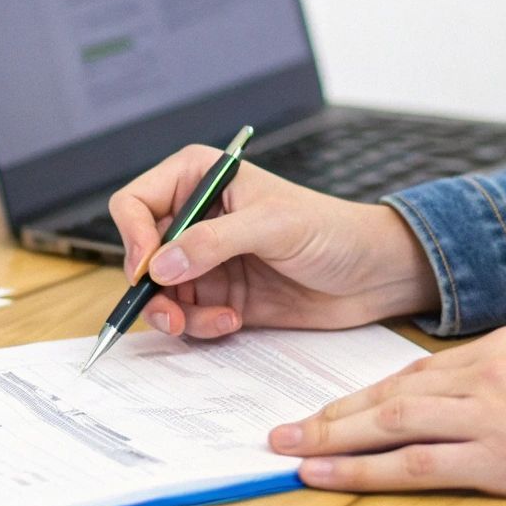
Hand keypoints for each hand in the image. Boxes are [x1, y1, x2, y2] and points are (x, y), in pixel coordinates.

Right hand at [108, 145, 438, 337]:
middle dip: (149, 287)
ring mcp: (205, 260)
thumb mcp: (274, 226)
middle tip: (168, 312)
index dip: (133, 235)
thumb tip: (161, 265)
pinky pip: (187, 316)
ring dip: (174, 314)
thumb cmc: (332, 230)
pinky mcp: (219, 296)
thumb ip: (214, 242)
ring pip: (158, 292)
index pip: (136, 201)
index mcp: (199, 179)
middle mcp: (195, 218)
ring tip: (211, 322)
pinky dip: (200, 326)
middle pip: (139, 253)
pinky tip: (232, 323)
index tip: (148, 268)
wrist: (372, 275)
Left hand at [269, 326, 505, 505]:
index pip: (417, 369)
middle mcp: (488, 371)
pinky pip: (415, 464)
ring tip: (290, 450)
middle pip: (391, 392)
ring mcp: (491, 413)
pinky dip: (363, 470)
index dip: (368, 394)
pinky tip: (327, 475)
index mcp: (502, 346)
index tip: (334, 408)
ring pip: (391, 423)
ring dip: (333, 438)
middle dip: (332, 412)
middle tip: (285, 427)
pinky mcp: (499, 457)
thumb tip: (461, 399)